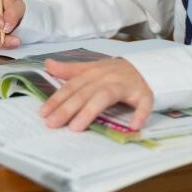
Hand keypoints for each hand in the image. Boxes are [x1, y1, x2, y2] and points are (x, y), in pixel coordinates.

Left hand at [39, 58, 153, 131]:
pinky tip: (134, 126)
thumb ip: (70, 69)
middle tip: (53, 123)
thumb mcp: (92, 68)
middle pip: (85, 92)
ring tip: (77, 127)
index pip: (72, 86)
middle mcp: (108, 77)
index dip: (57, 99)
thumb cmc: (116, 72)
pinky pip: (143, 103)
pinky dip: (140, 113)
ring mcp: (126, 85)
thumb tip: (47, 64)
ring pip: (106, 96)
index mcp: (94, 72)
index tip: (43, 113)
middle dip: (68, 108)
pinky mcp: (144, 94)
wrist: (147, 67)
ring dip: (91, 111)